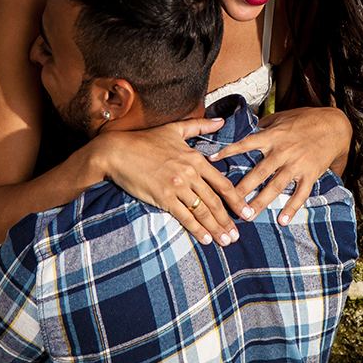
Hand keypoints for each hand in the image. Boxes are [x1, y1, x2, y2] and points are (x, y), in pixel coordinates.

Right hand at [93, 118, 248, 246]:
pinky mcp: (163, 197)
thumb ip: (200, 126)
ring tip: (226, 241)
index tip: (246, 212)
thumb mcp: (174, 129)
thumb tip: (221, 121)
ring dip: (216, 228)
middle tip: (238, 235)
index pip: (222, 183)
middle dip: (228, 220)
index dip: (236, 200)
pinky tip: (206, 239)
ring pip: (202, 211)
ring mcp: (177, 186)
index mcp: (195, 158)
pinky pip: (184, 216)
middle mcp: (189, 173)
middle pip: (215, 201)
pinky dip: (197, 229)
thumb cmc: (144, 140)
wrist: (117, 151)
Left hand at [207, 107, 350, 226]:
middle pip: (259, 172)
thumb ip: (265, 125)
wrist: (334, 125)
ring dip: (262, 201)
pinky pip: (300, 193)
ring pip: (276, 186)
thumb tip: (250, 128)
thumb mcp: (282, 117)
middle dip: (242, 188)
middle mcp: (282, 151)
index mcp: (273, 136)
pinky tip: (283, 220)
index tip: (212, 160)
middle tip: (228, 202)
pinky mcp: (310, 174)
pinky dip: (292, 208)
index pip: (246, 143)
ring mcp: (296, 164)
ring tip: (249, 215)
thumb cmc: (306, 119)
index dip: (228, 151)